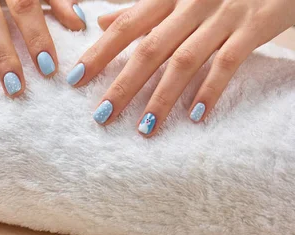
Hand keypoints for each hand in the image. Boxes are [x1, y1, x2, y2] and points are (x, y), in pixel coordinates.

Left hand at [68, 0, 294, 136]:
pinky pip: (228, 63)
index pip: (125, 26)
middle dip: (123, 85)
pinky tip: (195, 116)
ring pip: (185, 61)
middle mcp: (191, 4)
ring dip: (162, 98)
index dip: (99, 53)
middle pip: (150, 49)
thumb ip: (139, 6)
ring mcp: (222, 16)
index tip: (75, 80)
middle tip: (103, 116)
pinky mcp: (252, 28)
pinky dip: (210, 89)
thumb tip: (101, 20)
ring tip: (144, 128)